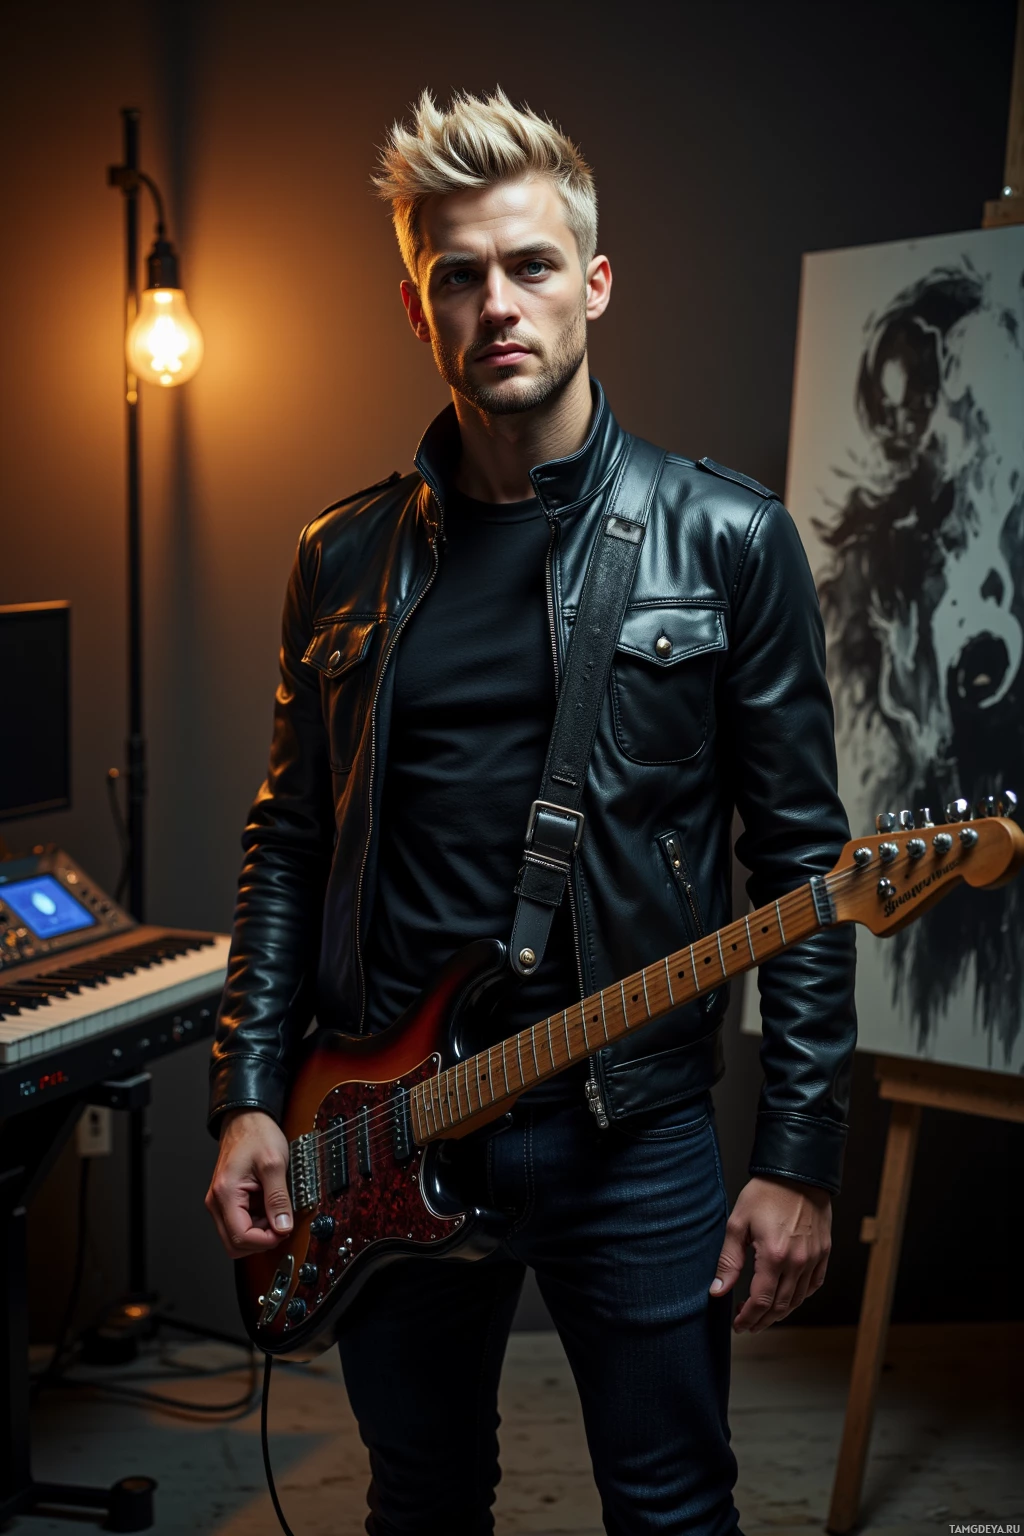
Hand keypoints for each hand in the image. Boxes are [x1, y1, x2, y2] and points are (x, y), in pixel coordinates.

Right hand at [205, 1109, 293, 1256]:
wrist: (245, 1119)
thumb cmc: (256, 1135)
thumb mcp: (274, 1164)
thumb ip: (279, 1198)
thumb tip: (282, 1226)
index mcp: (225, 1193)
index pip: (240, 1237)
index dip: (265, 1241)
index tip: (283, 1231)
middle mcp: (216, 1201)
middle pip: (234, 1244)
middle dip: (260, 1241)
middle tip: (280, 1225)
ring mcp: (220, 1202)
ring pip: (236, 1237)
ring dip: (258, 1233)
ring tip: (275, 1212)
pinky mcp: (227, 1201)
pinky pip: (239, 1224)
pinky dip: (256, 1223)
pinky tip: (268, 1207)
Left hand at [710, 1174, 830, 1332]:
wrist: (798, 1173)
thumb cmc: (766, 1193)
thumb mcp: (738, 1223)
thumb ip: (728, 1261)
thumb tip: (718, 1291)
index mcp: (773, 1256)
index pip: (761, 1301)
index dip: (748, 1318)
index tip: (739, 1325)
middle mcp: (797, 1262)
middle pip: (780, 1306)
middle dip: (762, 1320)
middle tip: (748, 1324)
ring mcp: (814, 1259)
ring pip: (797, 1299)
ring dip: (780, 1312)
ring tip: (764, 1315)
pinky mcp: (824, 1253)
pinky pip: (813, 1285)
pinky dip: (800, 1297)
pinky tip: (788, 1297)